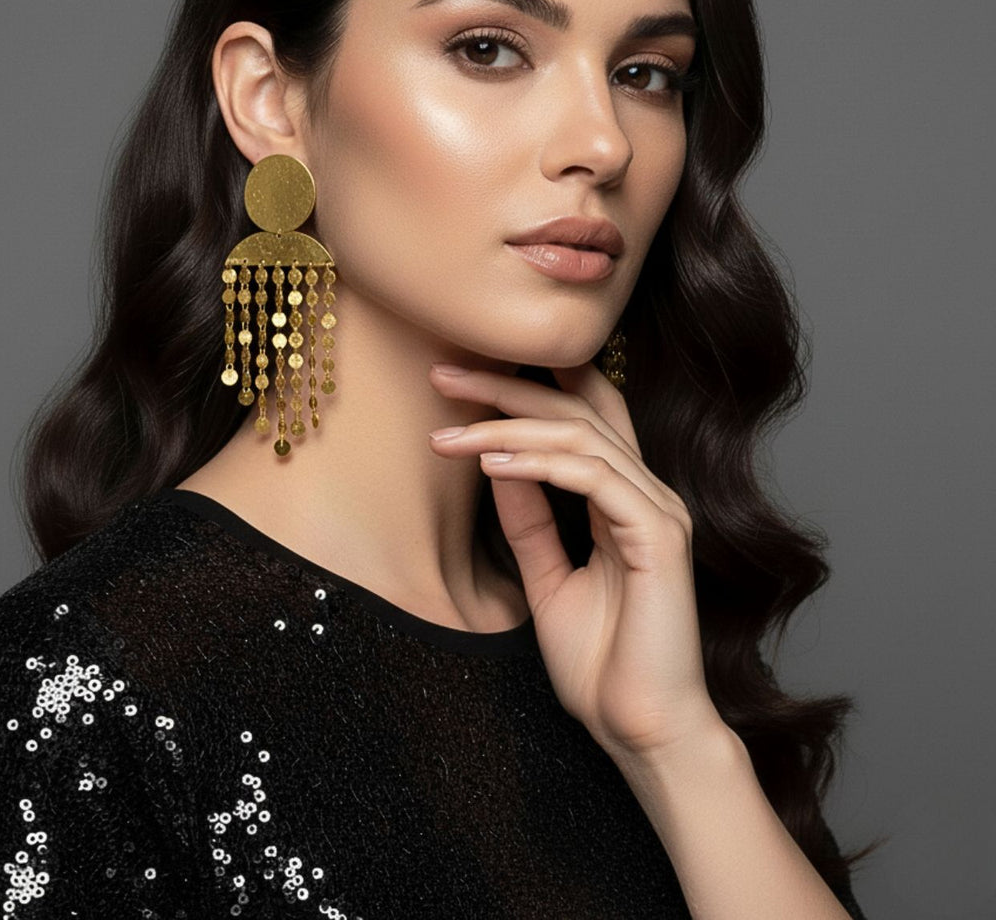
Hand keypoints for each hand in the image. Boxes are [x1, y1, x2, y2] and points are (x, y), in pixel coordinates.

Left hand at [428, 360, 725, 761]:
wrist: (640, 730)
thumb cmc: (602, 662)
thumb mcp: (546, 576)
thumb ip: (528, 518)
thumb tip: (496, 458)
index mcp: (624, 498)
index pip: (582, 414)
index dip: (528, 382)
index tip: (461, 376)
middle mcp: (646, 492)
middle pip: (577, 408)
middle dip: (505, 384)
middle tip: (443, 372)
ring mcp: (658, 509)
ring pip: (581, 435)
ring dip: (507, 424)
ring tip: (450, 431)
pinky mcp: (660, 535)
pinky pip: (595, 476)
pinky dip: (540, 463)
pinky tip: (491, 462)